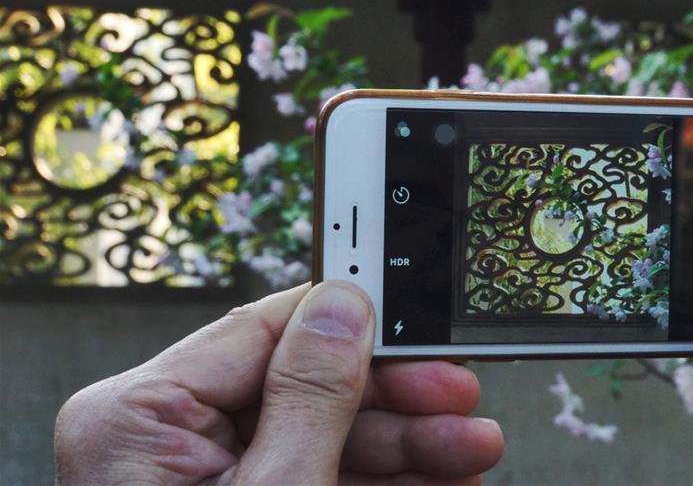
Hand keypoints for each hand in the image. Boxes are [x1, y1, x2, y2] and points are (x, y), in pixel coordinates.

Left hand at [54, 280, 503, 484]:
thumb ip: (309, 395)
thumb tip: (343, 305)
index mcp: (141, 415)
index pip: (265, 328)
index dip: (351, 320)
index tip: (416, 321)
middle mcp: (168, 439)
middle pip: (306, 385)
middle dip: (395, 400)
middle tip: (459, 399)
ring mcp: (211, 480)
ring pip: (325, 436)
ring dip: (407, 446)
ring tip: (471, 453)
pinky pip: (324, 478)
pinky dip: (387, 484)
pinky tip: (440, 483)